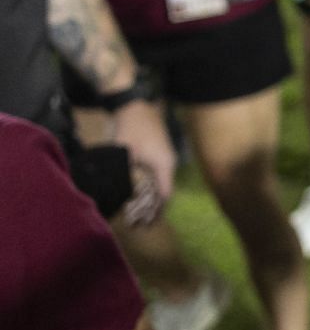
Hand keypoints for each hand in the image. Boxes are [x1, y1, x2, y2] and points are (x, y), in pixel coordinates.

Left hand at [110, 98, 174, 224]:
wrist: (133, 105)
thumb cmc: (130, 128)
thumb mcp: (124, 153)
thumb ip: (125, 175)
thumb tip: (121, 195)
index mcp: (164, 164)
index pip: (165, 194)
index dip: (157, 211)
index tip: (146, 225)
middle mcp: (168, 163)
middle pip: (164, 190)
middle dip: (154, 207)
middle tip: (140, 223)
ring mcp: (164, 157)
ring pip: (160, 183)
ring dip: (151, 197)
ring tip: (138, 212)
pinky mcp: (158, 153)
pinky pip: (156, 175)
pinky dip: (149, 186)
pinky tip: (137, 192)